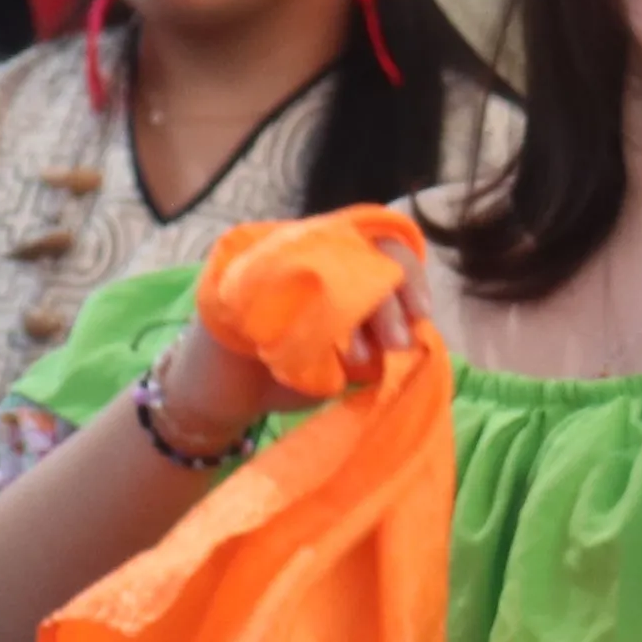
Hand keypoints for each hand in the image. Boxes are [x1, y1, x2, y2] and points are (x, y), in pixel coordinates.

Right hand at [147, 263, 425, 452]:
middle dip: (388, 299)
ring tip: (356, 356)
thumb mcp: (349, 359)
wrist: (219, 395)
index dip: (411, 278)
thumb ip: (382, 341)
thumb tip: (419, 335)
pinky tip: (316, 342)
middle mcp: (307, 246)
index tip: (422, 318)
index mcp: (339, 262)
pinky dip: (307, 309)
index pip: (387, 246)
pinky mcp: (239, 273)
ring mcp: (271, 253)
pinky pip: (280, 274)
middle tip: (397, 344)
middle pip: (363, 247)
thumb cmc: (289, 375)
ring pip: (328, 260)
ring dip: (354, 309)